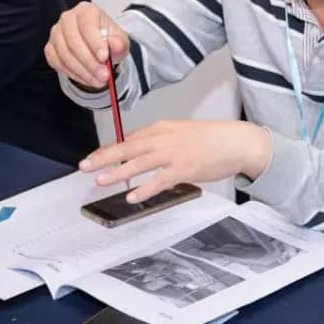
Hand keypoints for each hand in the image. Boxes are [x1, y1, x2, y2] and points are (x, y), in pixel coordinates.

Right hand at [44, 2, 129, 88]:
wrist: (99, 48)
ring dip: (83, 71)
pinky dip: (74, 74)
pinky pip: (58, 63)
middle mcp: (67, 19)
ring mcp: (56, 34)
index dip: (95, 42)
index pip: (87, 25)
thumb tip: (115, 45)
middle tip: (104, 75)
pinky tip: (87, 78)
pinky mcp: (50, 49)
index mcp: (86, 10)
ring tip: (99, 80)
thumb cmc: (108, 40)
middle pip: (73, 41)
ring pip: (65, 55)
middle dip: (90, 62)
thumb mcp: (120, 41)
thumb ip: (119, 43)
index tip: (104, 57)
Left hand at [79, 120, 273, 202]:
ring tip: (100, 181)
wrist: (238, 142)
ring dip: (118, 172)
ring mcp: (175, 153)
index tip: (95, 157)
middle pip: (129, 147)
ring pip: (140, 163)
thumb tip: (141, 149)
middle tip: (85, 166)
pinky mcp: (185, 169)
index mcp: (164, 127)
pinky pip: (160, 180)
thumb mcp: (183, 132)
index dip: (110, 148)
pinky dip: (145, 189)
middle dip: (105, 157)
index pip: (131, 137)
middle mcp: (166, 138)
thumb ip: (162, 139)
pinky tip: (132, 196)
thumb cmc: (214, 138)